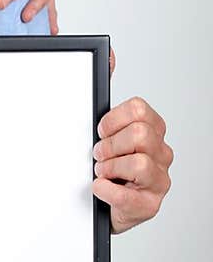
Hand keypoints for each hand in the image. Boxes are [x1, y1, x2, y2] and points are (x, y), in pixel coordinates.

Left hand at [92, 96, 172, 232]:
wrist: (107, 205)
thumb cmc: (109, 168)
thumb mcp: (107, 132)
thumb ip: (107, 96)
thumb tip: (109, 56)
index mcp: (153, 131)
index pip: (139, 111)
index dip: (113, 120)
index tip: (101, 131)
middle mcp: (161, 154)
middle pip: (140, 134)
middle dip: (110, 144)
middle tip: (100, 155)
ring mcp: (158, 180)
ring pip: (138, 163)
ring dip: (110, 167)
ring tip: (102, 172)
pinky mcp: (149, 205)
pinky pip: (126, 195)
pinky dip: (106, 190)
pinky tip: (101, 188)